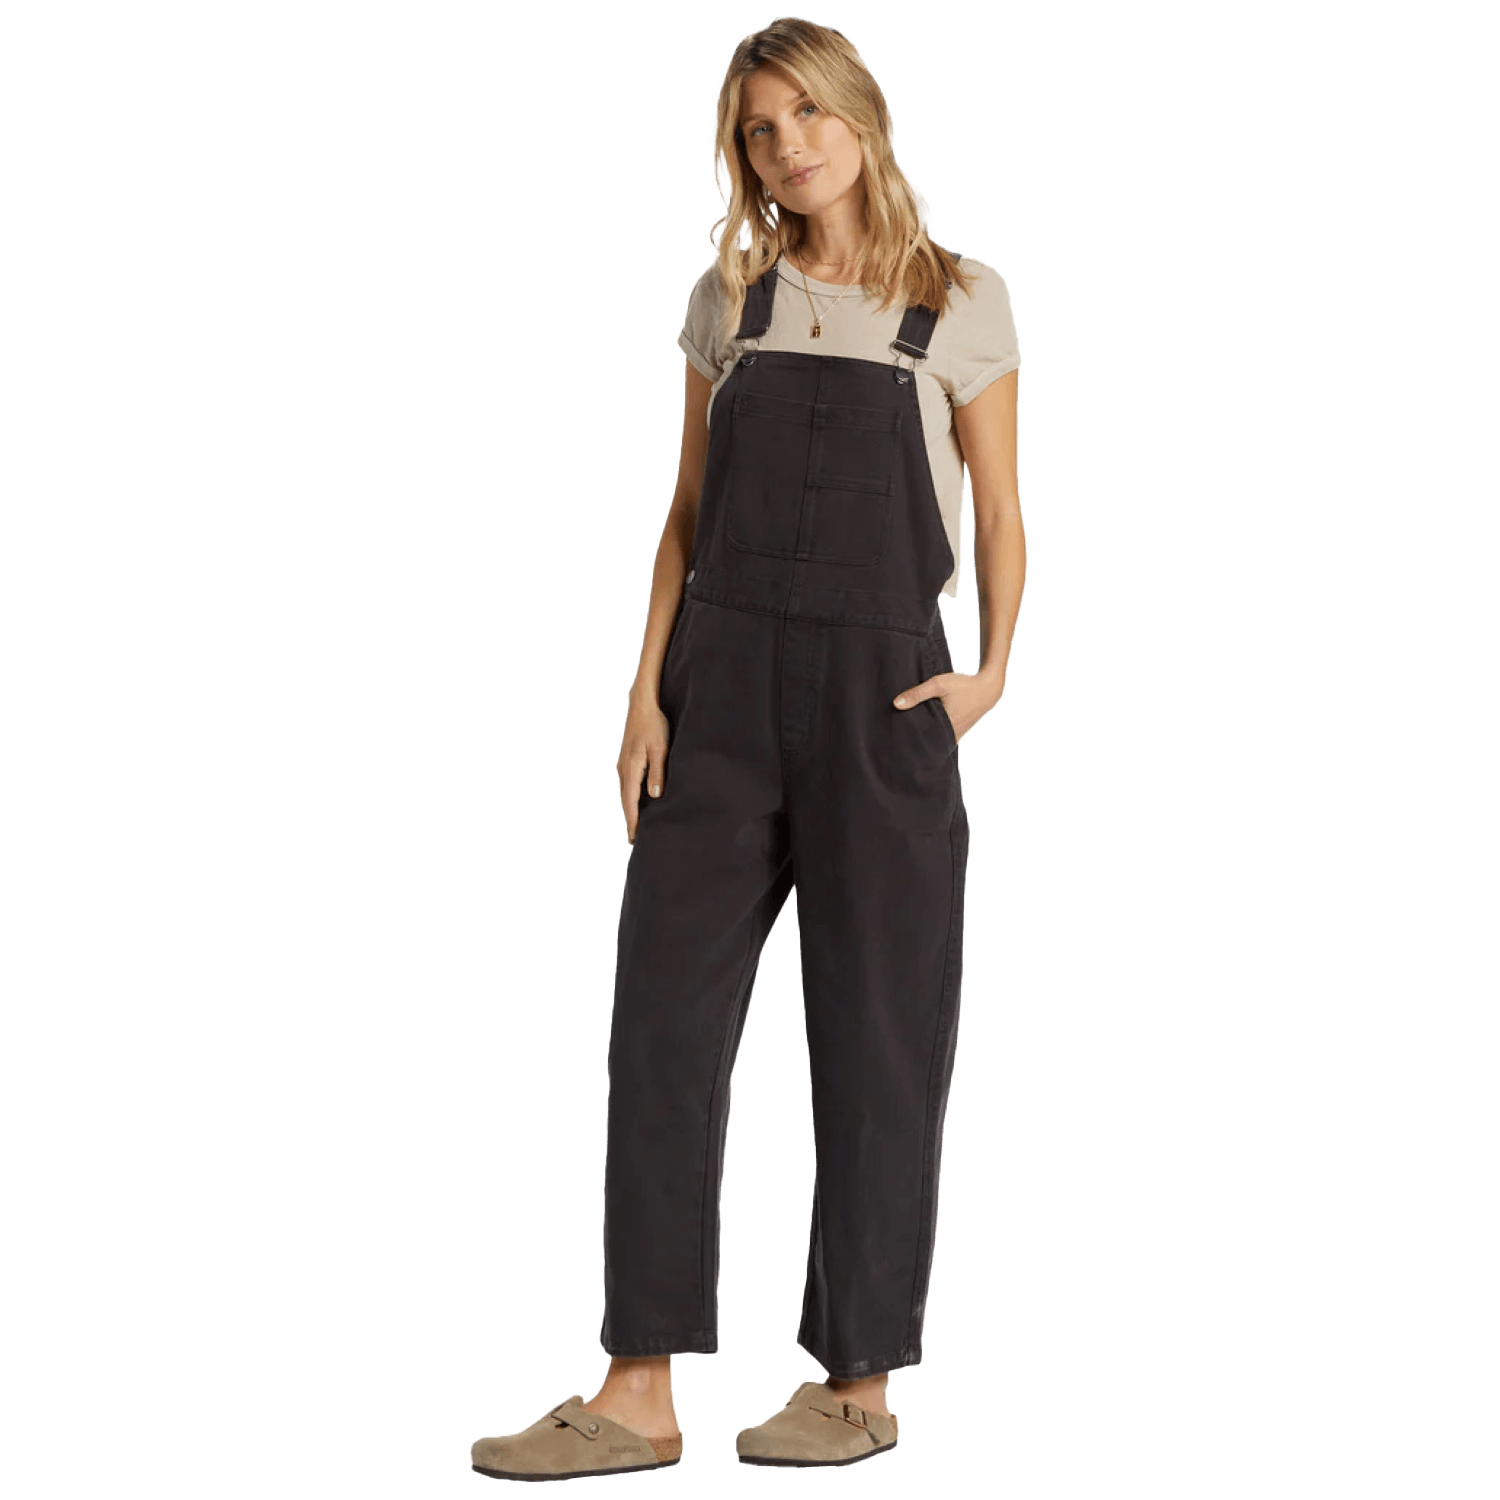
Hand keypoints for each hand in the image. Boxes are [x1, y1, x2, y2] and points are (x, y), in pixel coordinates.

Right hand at [617, 694, 670, 844]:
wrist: (642, 704)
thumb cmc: (654, 725)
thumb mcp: (660, 749)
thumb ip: (658, 773)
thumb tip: (654, 796)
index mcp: (630, 768)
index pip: (630, 802)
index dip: (633, 821)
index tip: (634, 838)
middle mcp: (623, 768)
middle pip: (625, 801)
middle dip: (630, 820)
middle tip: (634, 840)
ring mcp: (622, 764)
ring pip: (625, 793)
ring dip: (630, 809)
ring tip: (636, 825)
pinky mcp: (626, 759)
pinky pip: (627, 784)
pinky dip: (631, 797)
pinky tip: (637, 802)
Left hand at [892, 669, 1000, 743]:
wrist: (987, 688)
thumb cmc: (963, 686)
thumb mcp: (938, 684)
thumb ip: (917, 693)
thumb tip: (896, 704)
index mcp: (945, 728)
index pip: (922, 742)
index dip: (909, 743)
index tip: (896, 743)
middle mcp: (951, 735)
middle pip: (927, 743)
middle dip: (914, 742)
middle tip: (897, 740)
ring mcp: (956, 735)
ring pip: (936, 741)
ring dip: (925, 738)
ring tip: (906, 736)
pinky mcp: (959, 732)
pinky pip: (943, 737)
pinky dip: (934, 734)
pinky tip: (924, 730)